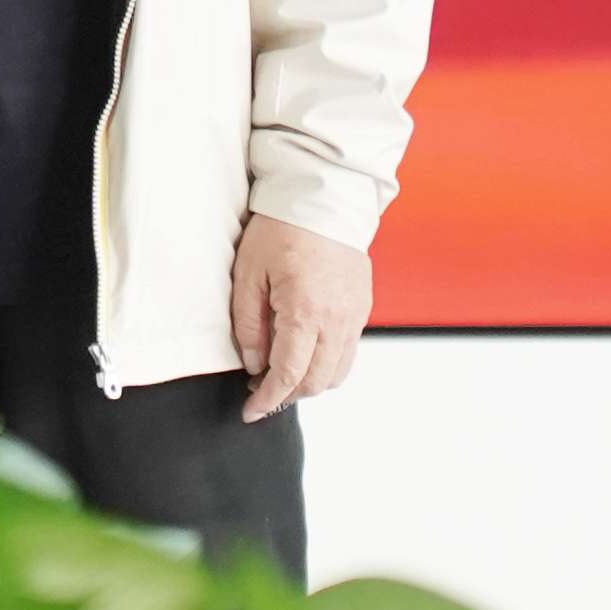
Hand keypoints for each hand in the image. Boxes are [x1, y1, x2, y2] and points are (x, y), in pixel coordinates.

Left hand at [228, 212, 370, 420]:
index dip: (268, 399)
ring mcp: (355, 315)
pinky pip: (348, 351)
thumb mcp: (248, 273)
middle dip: (288, 396)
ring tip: (280, 376)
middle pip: (318, 382)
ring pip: (338, 372)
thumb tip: (254, 364)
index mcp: (306, 311)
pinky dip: (327, 363)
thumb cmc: (280, 229)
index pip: (289, 375)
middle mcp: (338, 320)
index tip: (250, 412)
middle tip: (260, 394)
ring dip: (310, 383)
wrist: (323, 198)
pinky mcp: (363, 307)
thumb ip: (249, 324)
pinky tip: (303, 353)